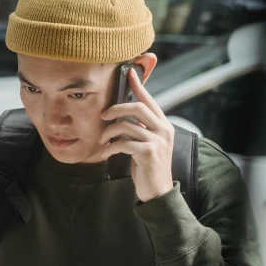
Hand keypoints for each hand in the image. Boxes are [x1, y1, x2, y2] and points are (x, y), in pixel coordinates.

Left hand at [99, 68, 174, 202]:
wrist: (158, 192)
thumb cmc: (149, 168)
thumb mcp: (147, 145)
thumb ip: (140, 130)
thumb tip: (122, 118)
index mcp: (164, 125)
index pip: (150, 100)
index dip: (138, 86)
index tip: (129, 74)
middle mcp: (163, 130)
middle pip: (137, 108)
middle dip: (116, 109)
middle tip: (103, 116)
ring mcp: (157, 141)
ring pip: (127, 126)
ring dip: (109, 132)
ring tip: (102, 140)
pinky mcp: (149, 153)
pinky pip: (123, 143)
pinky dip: (110, 147)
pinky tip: (104, 153)